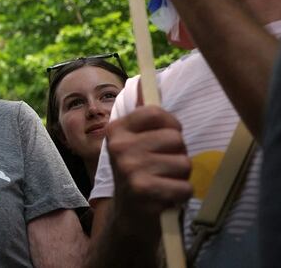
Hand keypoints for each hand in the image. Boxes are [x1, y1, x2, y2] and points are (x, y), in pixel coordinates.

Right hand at [106, 105, 191, 219]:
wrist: (127, 218)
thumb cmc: (137, 175)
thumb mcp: (132, 143)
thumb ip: (142, 115)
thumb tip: (143, 81)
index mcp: (116, 130)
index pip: (157, 112)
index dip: (171, 126)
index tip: (165, 140)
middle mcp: (119, 147)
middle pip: (176, 138)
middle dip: (177, 155)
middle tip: (162, 168)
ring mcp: (130, 169)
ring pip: (183, 163)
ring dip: (181, 177)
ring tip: (164, 183)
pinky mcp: (144, 191)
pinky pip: (185, 187)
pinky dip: (181, 195)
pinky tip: (166, 198)